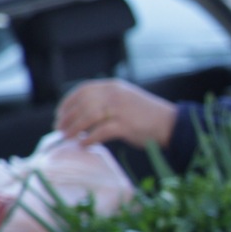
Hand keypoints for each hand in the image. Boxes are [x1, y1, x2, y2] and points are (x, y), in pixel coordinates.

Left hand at [55, 79, 176, 148]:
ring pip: (88, 117)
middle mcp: (115, 95)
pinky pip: (100, 132)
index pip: (82, 91)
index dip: (67, 103)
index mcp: (113, 87)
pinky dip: (89, 139)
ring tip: (67, 137)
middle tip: (59, 129)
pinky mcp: (125, 125)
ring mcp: (120, 110)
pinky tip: (84, 144)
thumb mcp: (125, 100)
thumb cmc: (147, 115)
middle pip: (82, 104)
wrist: (171, 124)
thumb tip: (81, 115)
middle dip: (67, 118)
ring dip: (74, 128)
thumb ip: (106, 102)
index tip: (60, 114)